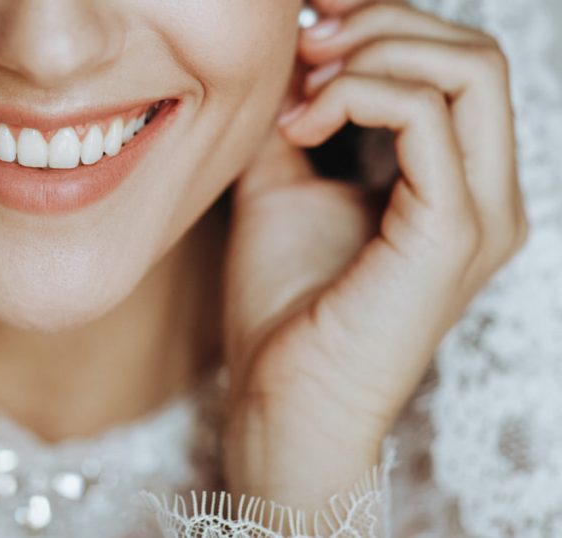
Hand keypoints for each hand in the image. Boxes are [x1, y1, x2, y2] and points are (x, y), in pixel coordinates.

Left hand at [220, 0, 526, 512]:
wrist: (281, 398)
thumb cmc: (283, 308)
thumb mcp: (285, 187)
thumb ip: (297, 121)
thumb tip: (284, 56)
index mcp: (457, 184)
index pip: (454, 66)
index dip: (384, 22)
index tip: (309, 19)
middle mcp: (487, 193)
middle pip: (472, 53)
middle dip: (381, 23)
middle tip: (304, 40)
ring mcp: (481, 212)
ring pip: (469, 68)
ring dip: (373, 52)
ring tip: (302, 86)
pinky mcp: (451, 231)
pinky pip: (427, 115)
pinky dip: (358, 95)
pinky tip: (301, 126)